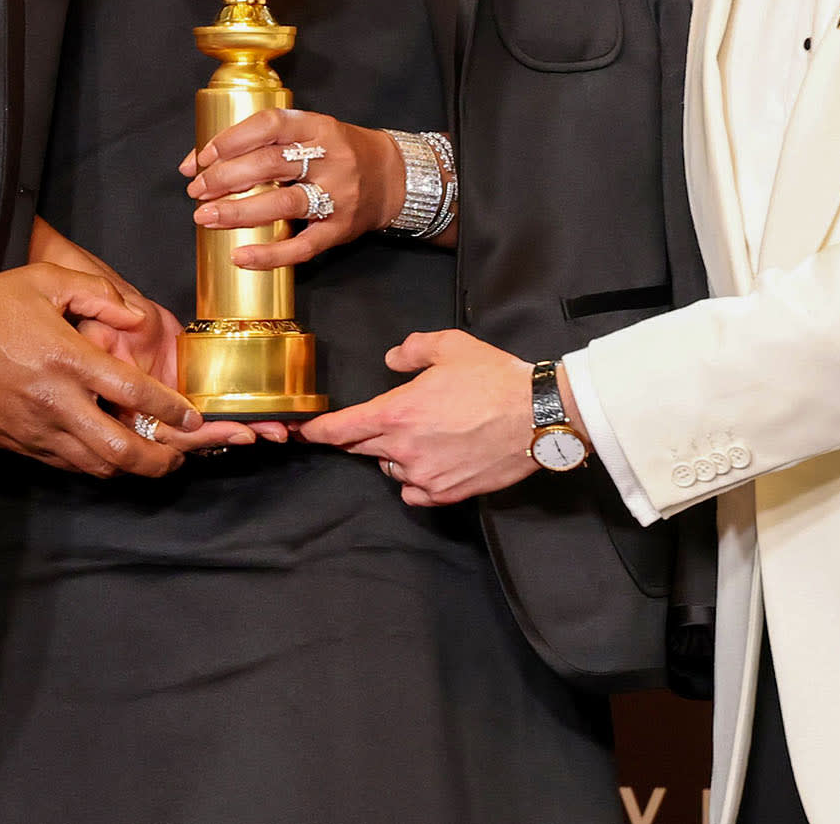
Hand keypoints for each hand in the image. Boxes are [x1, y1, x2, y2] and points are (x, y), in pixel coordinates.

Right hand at [25, 219, 274, 454]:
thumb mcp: (44, 279)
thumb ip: (98, 293)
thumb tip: (136, 315)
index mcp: (66, 358)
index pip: (133, 393)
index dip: (171, 409)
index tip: (193, 415)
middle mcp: (54, 401)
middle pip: (121, 448)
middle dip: (161, 459)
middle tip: (181, 453)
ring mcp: (35, 429)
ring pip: (96, 466)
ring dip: (132, 468)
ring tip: (154, 459)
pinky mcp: (18, 444)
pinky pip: (66, 465)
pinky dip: (95, 465)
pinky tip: (109, 453)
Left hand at [180, 109, 408, 268]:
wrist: (392, 178)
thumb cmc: (337, 153)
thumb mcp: (308, 134)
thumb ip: (260, 142)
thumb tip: (195, 163)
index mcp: (318, 127)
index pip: (270, 125)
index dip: (232, 139)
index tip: (203, 157)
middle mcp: (331, 157)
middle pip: (270, 164)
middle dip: (225, 178)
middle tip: (196, 190)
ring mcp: (339, 194)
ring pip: (283, 202)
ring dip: (238, 212)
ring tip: (205, 217)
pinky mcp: (341, 228)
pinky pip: (303, 245)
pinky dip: (270, 254)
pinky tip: (241, 256)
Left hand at [299, 330, 539, 505]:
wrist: (536, 416)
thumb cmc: (494, 378)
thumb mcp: (450, 346)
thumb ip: (412, 349)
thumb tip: (392, 359)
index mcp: (396, 412)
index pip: (340, 429)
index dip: (317, 432)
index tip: (303, 433)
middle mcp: (403, 449)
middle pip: (362, 449)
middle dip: (360, 437)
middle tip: (379, 424)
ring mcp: (424, 475)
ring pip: (390, 469)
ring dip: (394, 455)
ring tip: (422, 437)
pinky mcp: (447, 493)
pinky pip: (415, 492)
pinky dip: (416, 481)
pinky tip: (432, 464)